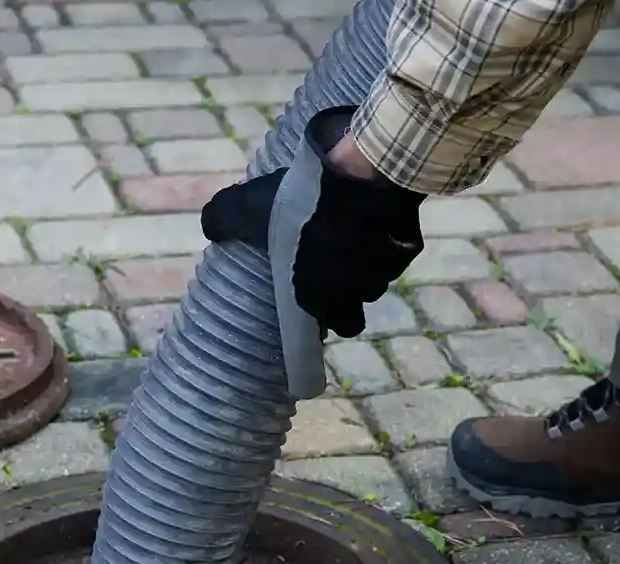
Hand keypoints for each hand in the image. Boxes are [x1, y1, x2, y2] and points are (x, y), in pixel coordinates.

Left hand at [200, 107, 425, 337]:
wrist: (364, 175)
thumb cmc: (302, 202)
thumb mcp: (248, 208)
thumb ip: (224, 221)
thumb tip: (211, 226)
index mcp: (319, 299)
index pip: (322, 331)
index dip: (316, 320)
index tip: (310, 304)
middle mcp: (356, 295)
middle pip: (353, 311)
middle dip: (343, 298)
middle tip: (329, 271)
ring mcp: (386, 273)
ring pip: (374, 281)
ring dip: (364, 267)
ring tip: (350, 238)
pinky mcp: (408, 249)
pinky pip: (395, 252)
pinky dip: (385, 241)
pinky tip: (373, 220)